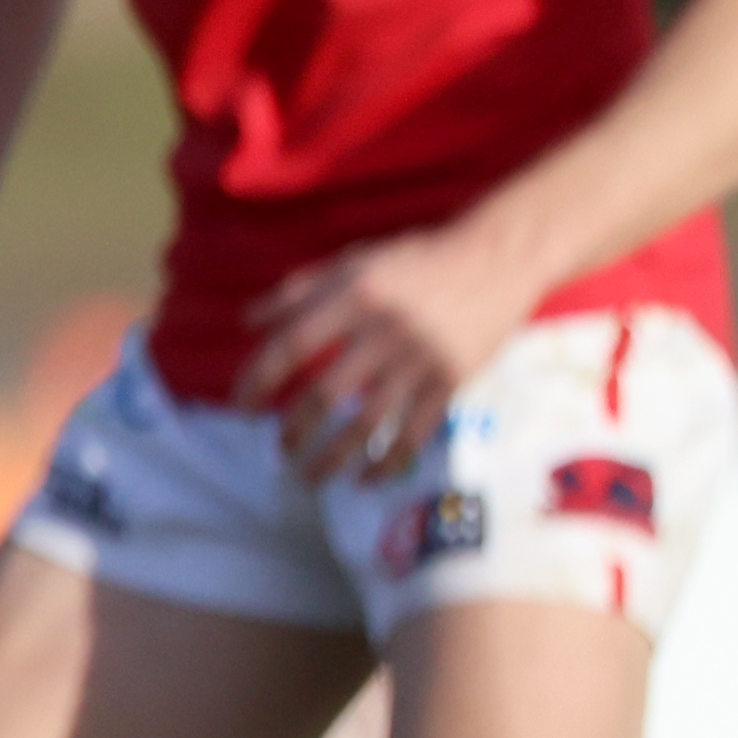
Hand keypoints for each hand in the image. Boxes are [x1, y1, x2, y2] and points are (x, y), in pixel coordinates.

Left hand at [228, 231, 536, 482]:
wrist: (496, 258)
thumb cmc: (415, 260)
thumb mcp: (354, 262)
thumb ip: (298, 292)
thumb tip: (246, 322)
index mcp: (354, 295)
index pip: (293, 345)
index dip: (259, 378)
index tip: (241, 406)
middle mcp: (385, 330)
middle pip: (326, 393)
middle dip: (295, 429)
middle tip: (280, 448)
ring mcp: (421, 359)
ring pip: (368, 423)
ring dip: (332, 457)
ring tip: (309, 476)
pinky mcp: (452, 380)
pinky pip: (413, 434)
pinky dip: (386, 464)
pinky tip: (364, 480)